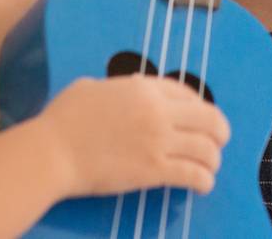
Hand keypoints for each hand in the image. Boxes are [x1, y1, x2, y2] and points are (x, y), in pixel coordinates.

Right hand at [39, 76, 229, 197]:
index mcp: (143, 88)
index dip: (199, 105)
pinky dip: (203, 180)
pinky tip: (202, 184)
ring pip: (207, 148)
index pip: (188, 92)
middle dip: (219, 131)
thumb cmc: (64, 120)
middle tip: (218, 141)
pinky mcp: (153, 170)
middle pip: (209, 118)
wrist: (52, 152)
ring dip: (213, 159)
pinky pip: (193, 174)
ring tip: (209, 166)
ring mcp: (158, 141)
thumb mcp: (91, 87)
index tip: (200, 116)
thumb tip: (131, 89)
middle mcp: (158, 112)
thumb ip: (118, 87)